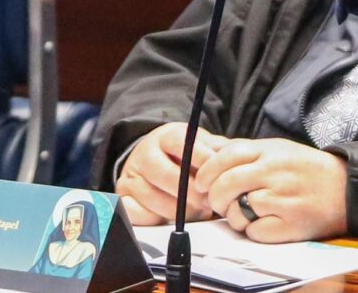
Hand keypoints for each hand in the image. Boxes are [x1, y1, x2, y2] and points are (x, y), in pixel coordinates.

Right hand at [114, 122, 229, 224]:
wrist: (152, 160)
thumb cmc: (184, 157)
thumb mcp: (201, 145)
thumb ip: (217, 149)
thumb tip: (234, 155)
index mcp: (167, 135)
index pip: (182, 144)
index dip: (200, 161)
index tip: (216, 177)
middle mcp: (145, 152)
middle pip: (165, 174)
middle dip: (190, 193)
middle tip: (209, 204)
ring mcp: (131, 174)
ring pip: (152, 196)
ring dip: (177, 210)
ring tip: (197, 214)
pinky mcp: (123, 196)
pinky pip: (134, 211)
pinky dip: (153, 218)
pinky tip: (170, 221)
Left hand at [196, 137, 350, 244]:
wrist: (346, 188)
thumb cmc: (307, 170)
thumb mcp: (278, 148)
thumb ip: (244, 149)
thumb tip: (208, 146)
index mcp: (270, 151)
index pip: (226, 156)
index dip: (207, 171)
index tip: (201, 183)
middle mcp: (274, 172)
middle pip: (225, 185)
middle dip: (215, 198)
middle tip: (219, 203)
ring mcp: (282, 198)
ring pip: (236, 211)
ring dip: (234, 216)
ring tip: (247, 212)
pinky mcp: (289, 224)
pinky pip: (254, 232)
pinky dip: (253, 231)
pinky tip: (265, 222)